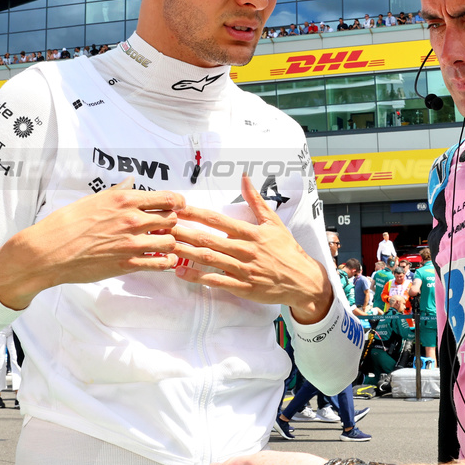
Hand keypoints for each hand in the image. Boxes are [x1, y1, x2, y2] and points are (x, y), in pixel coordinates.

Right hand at [0, 179, 182, 308]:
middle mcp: (131, 220)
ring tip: (159, 243)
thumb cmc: (65, 224)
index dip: (176, 202)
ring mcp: (131, 243)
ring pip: (169, 241)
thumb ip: (117, 192)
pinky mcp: (127, 264)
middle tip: (163, 226)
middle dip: (170, 222)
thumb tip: (131, 181)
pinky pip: (160, 263)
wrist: (48, 251)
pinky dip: (164, 262)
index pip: (166, 198)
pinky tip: (158, 259)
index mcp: (124, 200)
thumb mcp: (92, 200)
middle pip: (171, 219)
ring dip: (167, 242)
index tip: (178, 205)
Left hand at [170, 175, 332, 322]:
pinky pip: (216, 281)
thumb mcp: (274, 222)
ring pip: (208, 259)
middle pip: (207, 239)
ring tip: (164, 247)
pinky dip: (197, 277)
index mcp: (250, 232)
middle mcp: (244, 249)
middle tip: (161, 227)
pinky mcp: (242, 287)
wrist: (303, 280)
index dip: (194, 213)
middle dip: (181, 232)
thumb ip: (256, 200)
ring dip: (184, 253)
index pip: (216, 219)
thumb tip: (245, 177)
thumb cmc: (287, 250)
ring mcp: (242, 269)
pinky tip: (180, 273)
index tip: (175, 207)